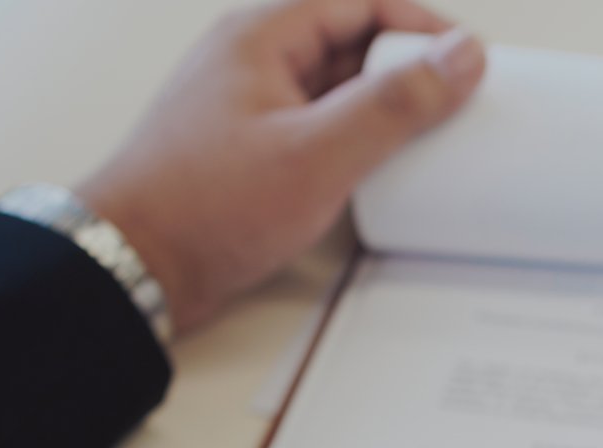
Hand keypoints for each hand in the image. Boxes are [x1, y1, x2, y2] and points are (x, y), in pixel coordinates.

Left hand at [76, 0, 486, 334]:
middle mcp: (255, 62)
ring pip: (338, 88)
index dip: (421, 26)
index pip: (360, 0)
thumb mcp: (318, 154)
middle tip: (456, 102)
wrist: (134, 266)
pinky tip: (381, 172)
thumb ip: (395, 104)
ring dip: (385, 107)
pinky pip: (321, 129)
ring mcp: (253, 108)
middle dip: (409, 67)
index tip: (467, 60)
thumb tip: (460, 58)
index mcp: (261, 36)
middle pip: (352, 41)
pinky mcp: (253, 153)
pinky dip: (358, 142)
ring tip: (429, 138)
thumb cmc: (203, 207)